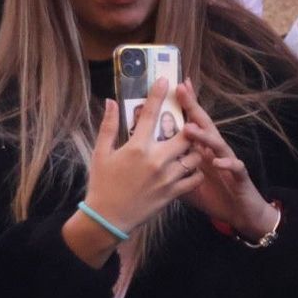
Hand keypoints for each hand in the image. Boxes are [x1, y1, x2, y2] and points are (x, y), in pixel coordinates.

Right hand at [82, 78, 202, 234]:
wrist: (108, 218)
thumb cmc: (102, 184)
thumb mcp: (101, 153)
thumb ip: (109, 126)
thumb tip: (112, 101)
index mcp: (136, 147)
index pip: (151, 114)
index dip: (159, 94)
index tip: (166, 79)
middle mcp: (156, 160)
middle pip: (185, 134)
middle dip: (189, 125)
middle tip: (188, 120)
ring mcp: (167, 177)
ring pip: (194, 156)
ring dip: (195, 148)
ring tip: (190, 145)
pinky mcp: (174, 192)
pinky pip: (194, 177)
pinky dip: (196, 170)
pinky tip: (189, 165)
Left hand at [175, 81, 278, 239]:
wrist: (239, 212)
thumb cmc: (212, 195)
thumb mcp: (185, 181)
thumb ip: (171, 167)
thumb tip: (147, 158)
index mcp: (201, 150)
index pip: (191, 122)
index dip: (184, 105)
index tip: (173, 85)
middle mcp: (214, 151)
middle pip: (204, 125)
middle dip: (193, 107)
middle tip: (181, 90)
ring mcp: (228, 161)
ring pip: (217, 144)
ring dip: (204, 136)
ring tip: (189, 128)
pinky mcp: (239, 176)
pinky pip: (234, 167)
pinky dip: (226, 164)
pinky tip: (217, 161)